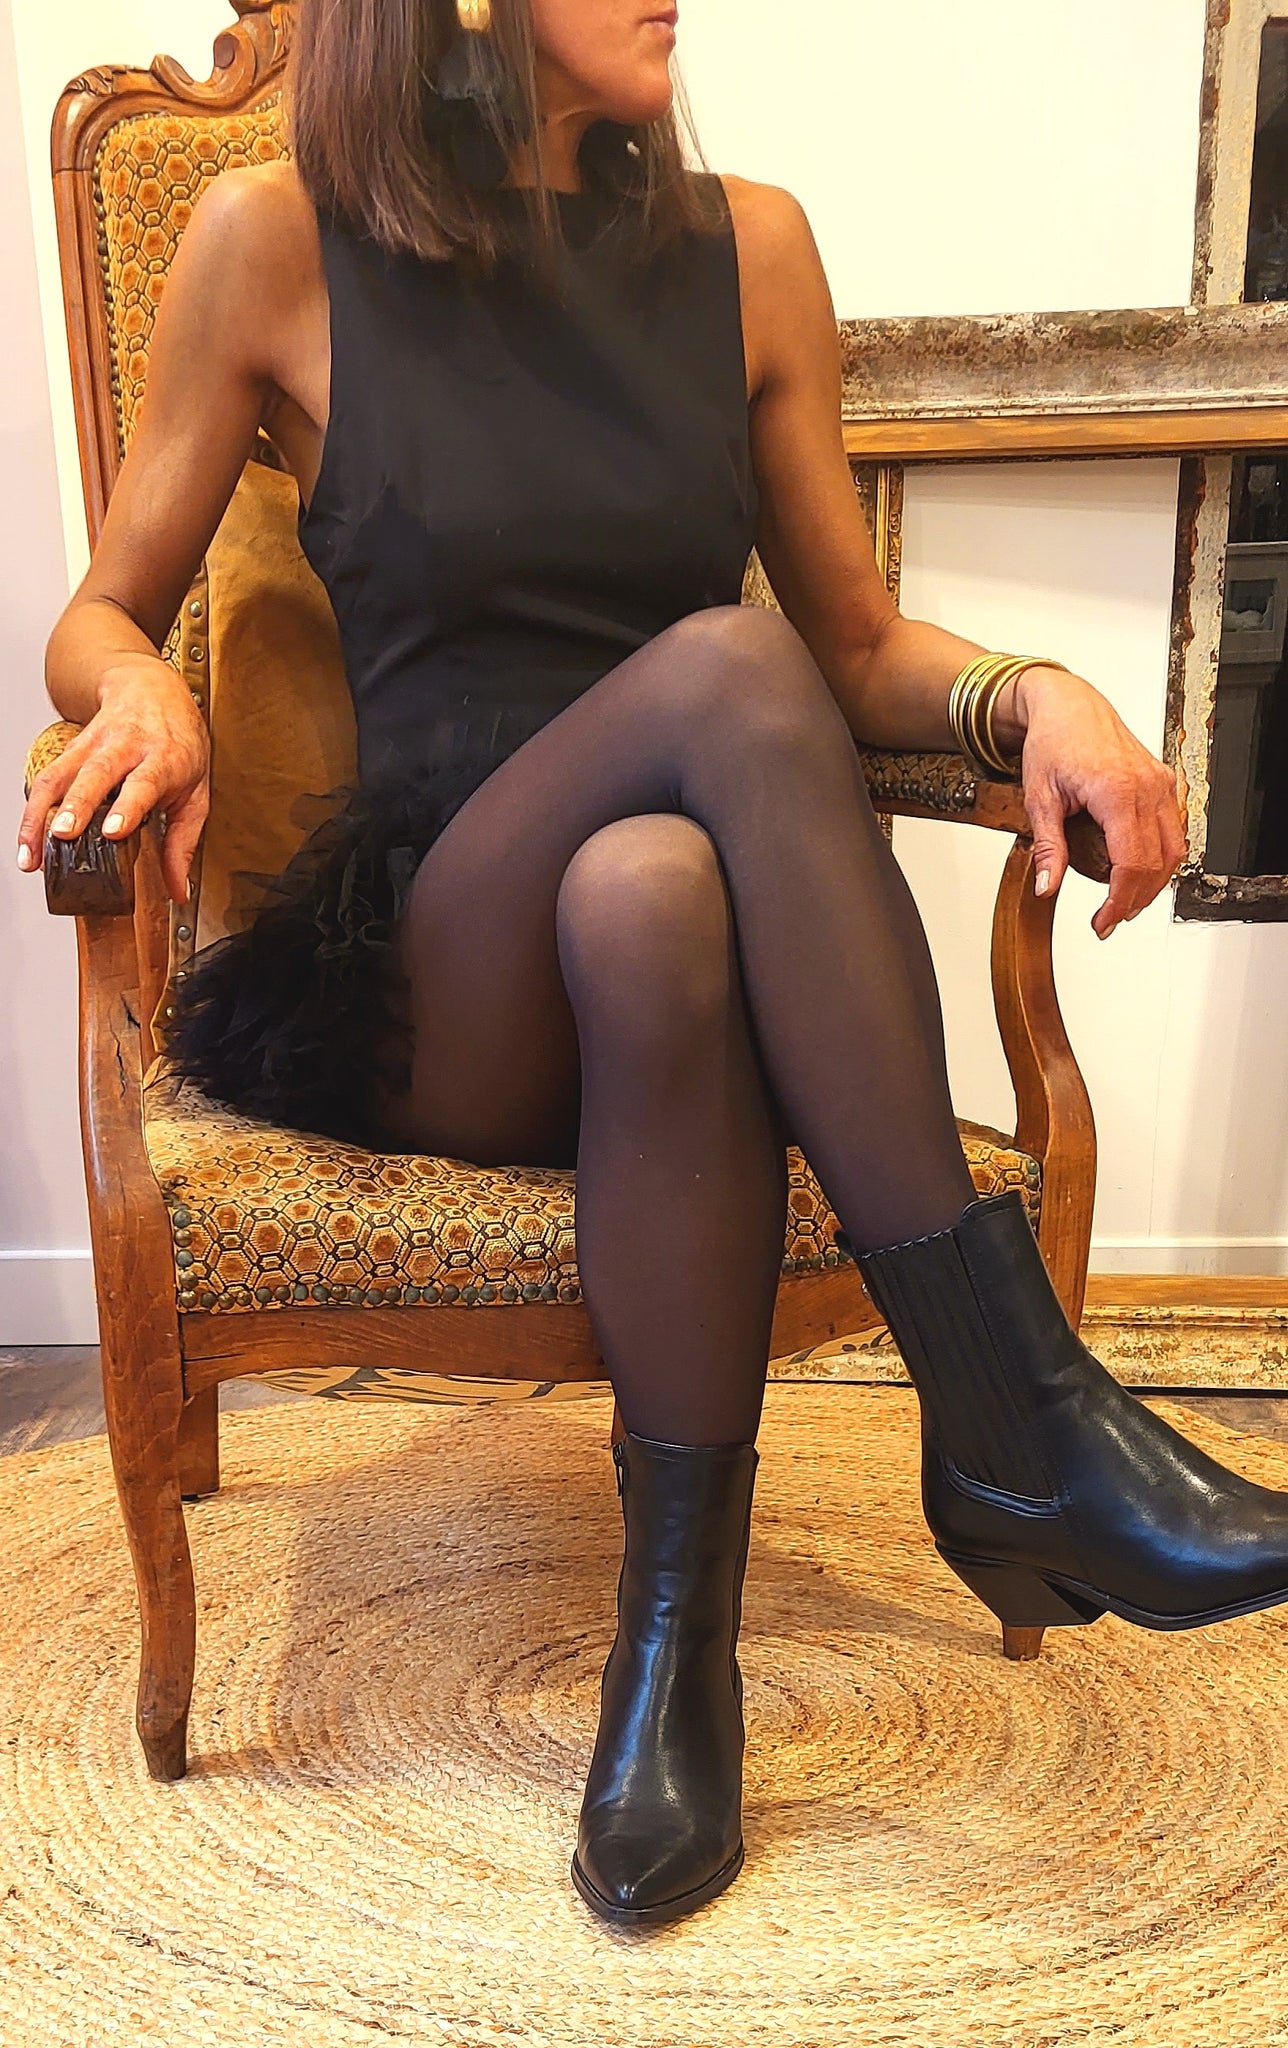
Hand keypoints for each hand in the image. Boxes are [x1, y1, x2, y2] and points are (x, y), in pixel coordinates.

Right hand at [17, 662, 209, 905]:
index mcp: (163, 758)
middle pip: (96, 774)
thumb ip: (183, 843)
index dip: (128, 806)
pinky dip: (32, 811)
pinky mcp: (71, 749)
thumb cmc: (178, 742)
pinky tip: (27, 840)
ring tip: (31, 851)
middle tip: (62, 834)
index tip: (114, 830)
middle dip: (76, 805)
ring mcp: (94, 745)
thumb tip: (179, 891)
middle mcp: (126, 747)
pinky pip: (46, 778)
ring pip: (61, 775)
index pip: (144, 782)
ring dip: (41, 814)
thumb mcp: (195, 792)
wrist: (152, 690)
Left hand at [1011, 667, 1185, 939]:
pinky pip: (1174, 830)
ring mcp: (1160, 784)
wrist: (1068, 706)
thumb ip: (1047, 847)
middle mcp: (1147, 787)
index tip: (1104, 921)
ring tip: (1124, 903)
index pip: (1132, 863)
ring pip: (1173, 850)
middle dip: (1135, 899)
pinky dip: (1161, 858)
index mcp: (1117, 791)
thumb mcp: (1039, 798)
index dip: (1120, 900)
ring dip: (1153, 883)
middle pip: (1157, 863)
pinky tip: (1139, 872)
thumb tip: (1047, 887)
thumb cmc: (1054, 741)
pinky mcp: (1163, 783)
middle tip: (1109, 919)